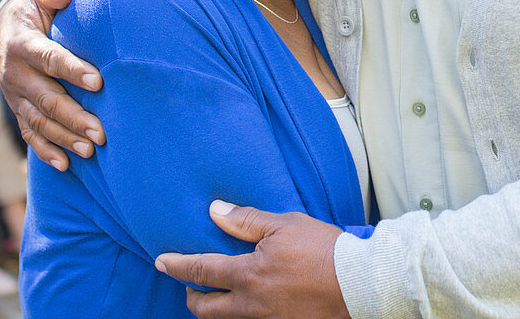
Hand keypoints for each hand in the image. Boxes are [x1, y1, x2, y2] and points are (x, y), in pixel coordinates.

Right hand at [0, 0, 105, 170]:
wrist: (6, 26)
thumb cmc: (35, 7)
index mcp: (22, 43)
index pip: (49, 58)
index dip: (72, 70)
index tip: (99, 82)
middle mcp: (14, 73)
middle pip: (46, 98)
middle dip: (74, 116)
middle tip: (102, 132)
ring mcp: (14, 95)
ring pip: (39, 121)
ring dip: (65, 137)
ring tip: (91, 150)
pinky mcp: (18, 108)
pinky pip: (30, 133)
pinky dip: (46, 150)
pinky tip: (66, 164)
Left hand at [155, 201, 347, 318]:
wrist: (358, 284)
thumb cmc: (324, 250)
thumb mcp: (284, 225)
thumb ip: (246, 220)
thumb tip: (214, 211)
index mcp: (248, 275)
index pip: (201, 271)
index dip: (177, 266)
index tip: (161, 261)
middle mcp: (251, 305)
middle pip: (206, 309)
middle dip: (191, 298)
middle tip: (187, 287)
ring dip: (214, 311)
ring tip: (214, 298)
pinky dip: (240, 317)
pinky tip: (246, 306)